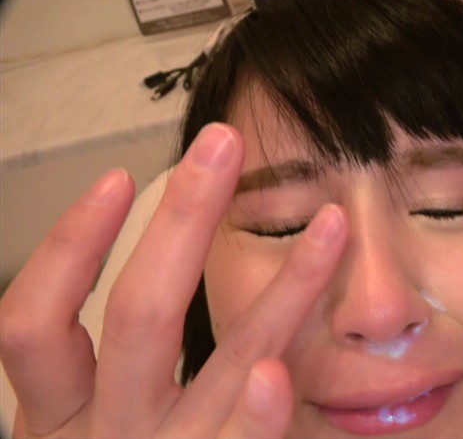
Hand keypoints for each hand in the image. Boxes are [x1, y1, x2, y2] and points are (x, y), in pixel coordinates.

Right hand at [0, 123, 348, 437]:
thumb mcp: (100, 429)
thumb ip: (127, 370)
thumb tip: (180, 274)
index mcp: (62, 419)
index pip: (35, 324)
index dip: (69, 248)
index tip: (116, 178)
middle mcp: (105, 437)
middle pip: (138, 317)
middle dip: (182, 224)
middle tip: (225, 147)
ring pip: (220, 370)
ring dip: (284, 291)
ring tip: (333, 226)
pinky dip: (260, 415)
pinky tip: (283, 373)